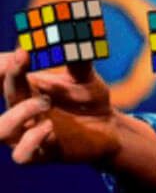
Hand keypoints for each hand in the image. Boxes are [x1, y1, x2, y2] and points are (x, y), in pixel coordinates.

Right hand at [0, 48, 119, 165]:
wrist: (108, 127)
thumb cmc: (89, 98)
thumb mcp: (85, 76)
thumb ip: (77, 60)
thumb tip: (74, 37)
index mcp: (27, 87)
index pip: (3, 74)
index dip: (2, 63)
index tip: (16, 50)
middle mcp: (21, 110)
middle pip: (4, 93)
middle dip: (10, 75)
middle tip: (23, 57)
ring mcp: (28, 134)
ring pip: (1, 130)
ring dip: (19, 113)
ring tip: (44, 102)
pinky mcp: (41, 154)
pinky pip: (22, 155)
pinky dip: (32, 140)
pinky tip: (49, 127)